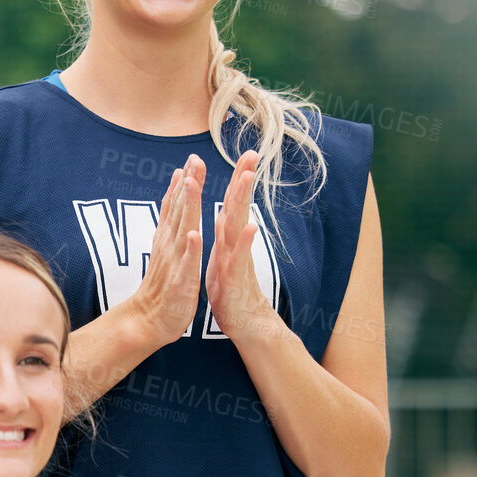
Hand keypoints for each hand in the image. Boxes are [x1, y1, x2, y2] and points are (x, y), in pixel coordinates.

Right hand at [127, 155, 203, 345]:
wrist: (149, 320)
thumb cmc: (163, 287)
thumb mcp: (167, 251)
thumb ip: (171, 223)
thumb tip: (174, 197)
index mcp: (170, 239)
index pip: (177, 206)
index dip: (184, 182)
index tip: (192, 158)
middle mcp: (170, 246)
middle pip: (180, 210)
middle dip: (187, 185)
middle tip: (194, 160)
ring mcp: (175, 263)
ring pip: (182, 230)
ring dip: (186, 207)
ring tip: (191, 185)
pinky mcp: (181, 283)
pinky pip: (186, 264)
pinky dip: (189, 249)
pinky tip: (193, 234)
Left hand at [204, 151, 276, 341]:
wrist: (245, 324)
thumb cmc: (231, 290)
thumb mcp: (224, 256)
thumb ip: (226, 234)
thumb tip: (227, 211)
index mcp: (228, 238)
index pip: (232, 202)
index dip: (237, 178)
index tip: (244, 152)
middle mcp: (235, 244)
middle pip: (240, 206)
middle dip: (244, 179)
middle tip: (252, 152)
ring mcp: (237, 259)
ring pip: (240, 225)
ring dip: (243, 201)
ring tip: (247, 177)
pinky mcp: (234, 278)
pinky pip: (239, 258)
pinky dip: (243, 242)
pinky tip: (250, 227)